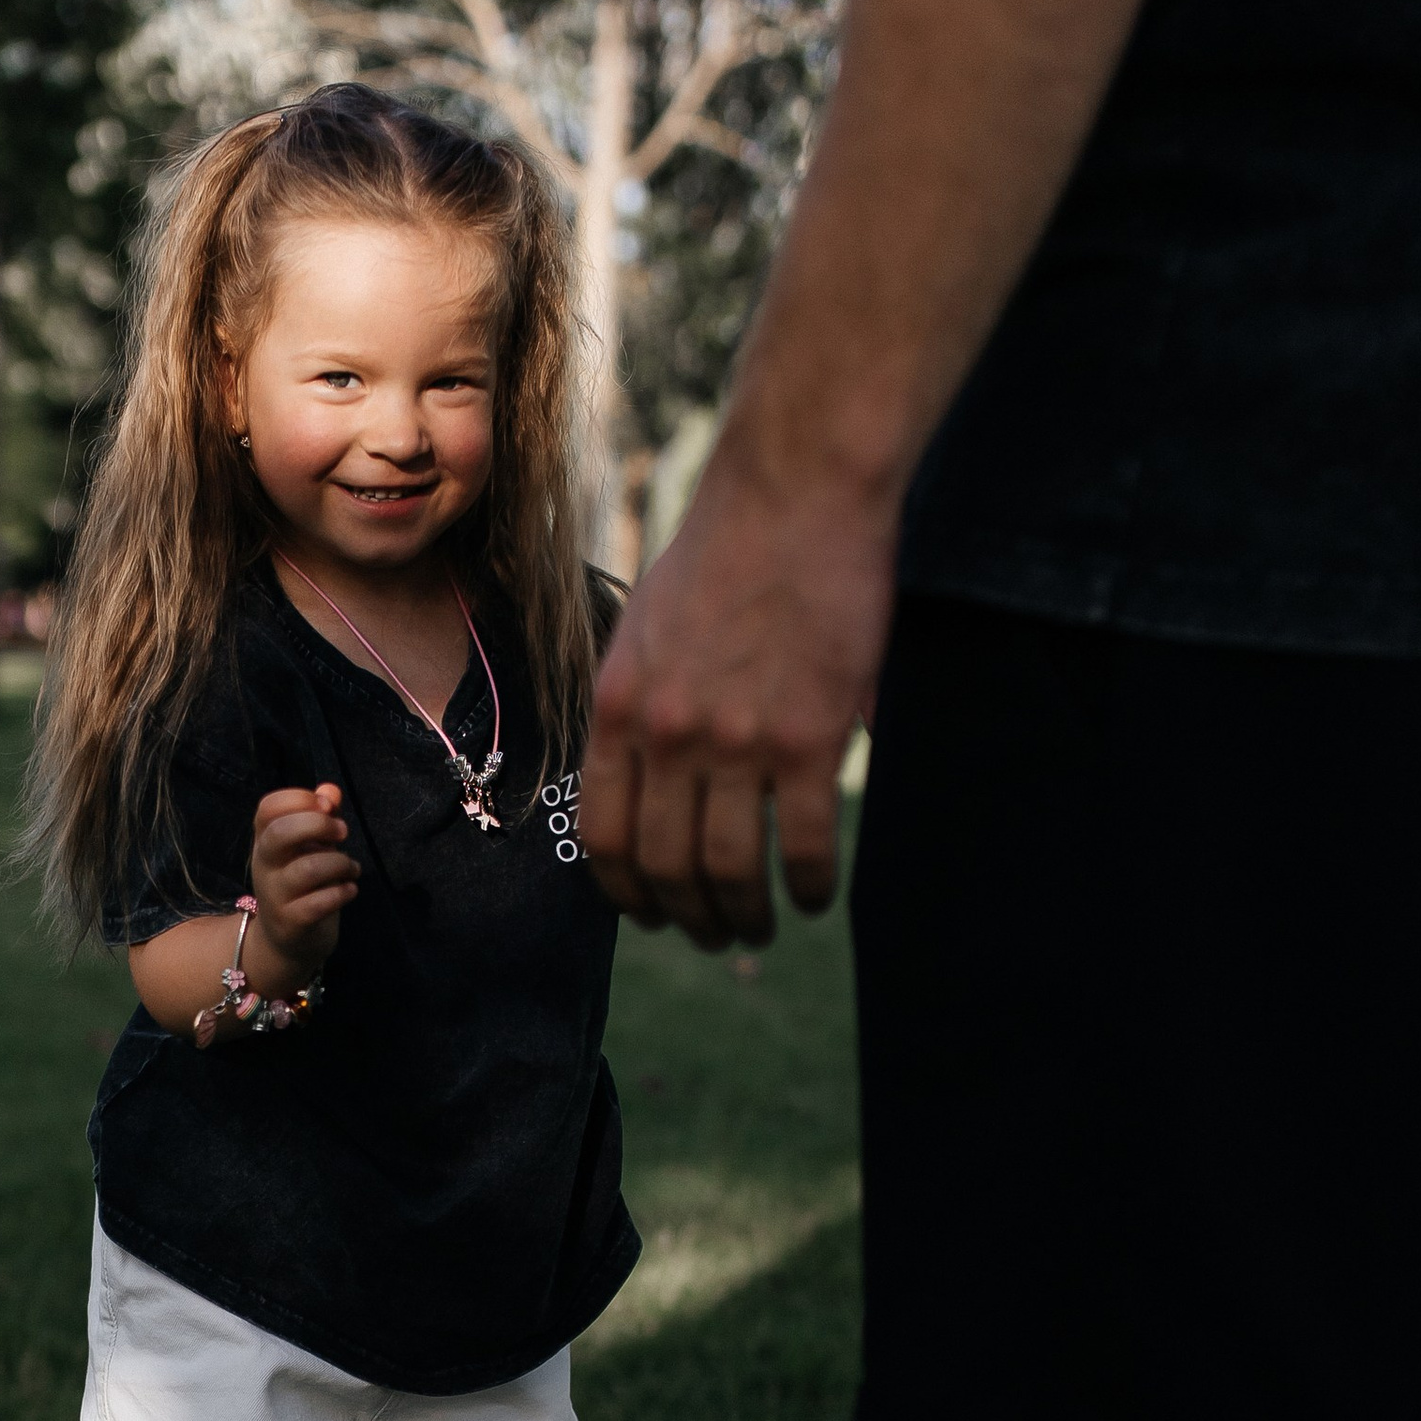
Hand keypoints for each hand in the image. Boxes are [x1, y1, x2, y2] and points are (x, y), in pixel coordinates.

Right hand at [247, 780, 357, 988]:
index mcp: (265, 840)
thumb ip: (320, 816)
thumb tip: (330, 790)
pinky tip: (349, 890)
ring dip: (341, 864)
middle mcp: (264, 864)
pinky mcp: (291, 921)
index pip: (269, 807)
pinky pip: (319, 903)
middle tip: (342, 832)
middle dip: (319, 825)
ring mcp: (275, 894)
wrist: (287, 942)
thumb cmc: (302, 886)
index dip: (300, 799)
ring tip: (351, 869)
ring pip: (308, 869)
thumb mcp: (309, 848)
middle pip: (281, 833)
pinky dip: (342, 892)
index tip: (327, 806)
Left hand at [580, 442, 893, 947]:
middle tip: (716, 934)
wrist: (796, 486)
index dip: (626, 893)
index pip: (604, 835)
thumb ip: (644, 703)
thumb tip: (653, 771)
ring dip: (747, 917)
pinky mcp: (808, 737)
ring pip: (730, 871)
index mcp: (620, 708)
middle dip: (688, 919)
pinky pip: (803, 844)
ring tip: (763, 926)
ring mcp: (737, 739)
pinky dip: (809, 885)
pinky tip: (816, 894)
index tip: (651, 914)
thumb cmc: (728, 547)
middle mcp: (667, 733)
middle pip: (665, 868)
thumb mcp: (647, 626)